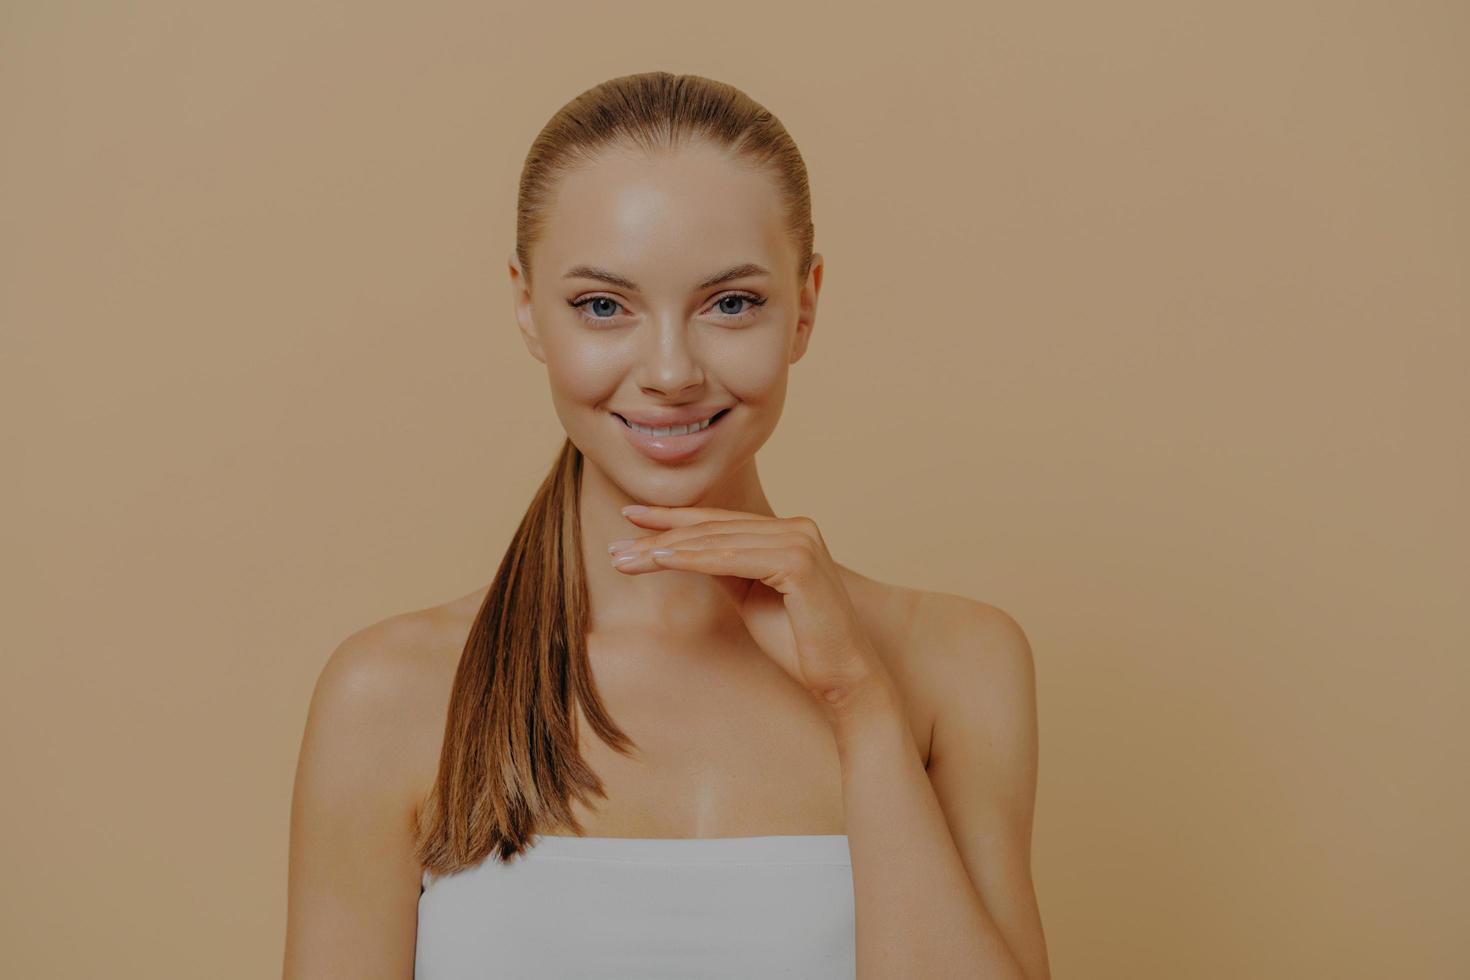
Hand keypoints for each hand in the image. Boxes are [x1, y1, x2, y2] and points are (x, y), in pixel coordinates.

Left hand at [608, 504, 891, 710]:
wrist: (841, 679)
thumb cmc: (798, 642)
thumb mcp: (749, 596)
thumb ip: (724, 567)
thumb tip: (679, 547)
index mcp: (789, 531)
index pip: (719, 523)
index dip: (672, 519)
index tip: (631, 518)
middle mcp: (797, 527)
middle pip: (713, 531)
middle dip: (659, 537)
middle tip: (615, 547)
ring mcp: (800, 541)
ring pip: (716, 543)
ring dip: (665, 549)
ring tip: (624, 558)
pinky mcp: (798, 563)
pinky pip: (731, 560)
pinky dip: (693, 560)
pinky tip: (660, 560)